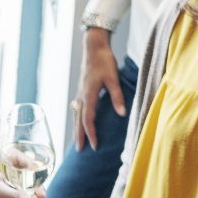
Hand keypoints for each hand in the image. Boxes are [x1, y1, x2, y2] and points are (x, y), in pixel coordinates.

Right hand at [73, 30, 124, 149]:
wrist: (93, 48)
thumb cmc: (104, 61)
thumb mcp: (114, 78)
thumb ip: (117, 97)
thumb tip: (122, 114)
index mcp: (88, 95)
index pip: (88, 120)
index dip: (91, 134)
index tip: (94, 145)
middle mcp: (81, 97)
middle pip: (78, 121)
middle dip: (80, 136)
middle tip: (79, 150)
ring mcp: (79, 94)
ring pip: (76, 116)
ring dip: (77, 129)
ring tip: (78, 140)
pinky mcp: (81, 91)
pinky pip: (77, 110)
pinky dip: (77, 120)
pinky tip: (79, 123)